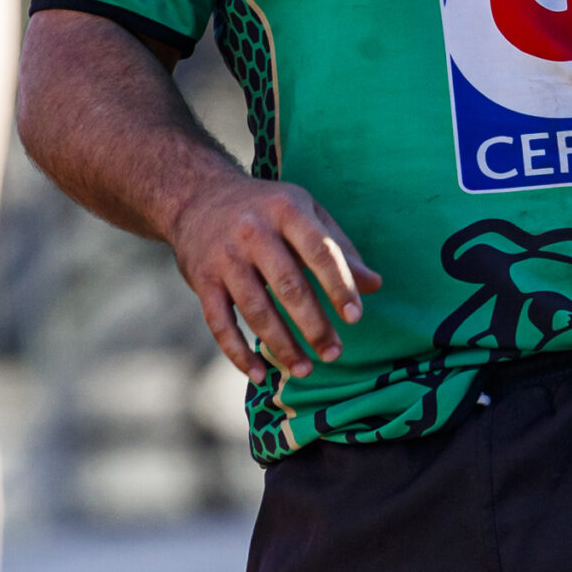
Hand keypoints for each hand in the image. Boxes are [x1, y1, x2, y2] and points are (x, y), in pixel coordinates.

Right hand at [167, 173, 381, 382]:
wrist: (196, 196)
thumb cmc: (265, 207)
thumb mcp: (304, 211)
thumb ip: (339, 247)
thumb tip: (375, 285)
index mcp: (286, 210)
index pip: (319, 251)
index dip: (339, 285)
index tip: (355, 317)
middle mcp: (253, 232)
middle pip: (289, 286)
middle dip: (314, 325)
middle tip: (334, 354)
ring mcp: (225, 258)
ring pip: (256, 310)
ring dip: (282, 346)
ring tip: (305, 370)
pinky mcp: (202, 281)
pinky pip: (220, 323)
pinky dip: (238, 353)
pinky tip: (259, 374)